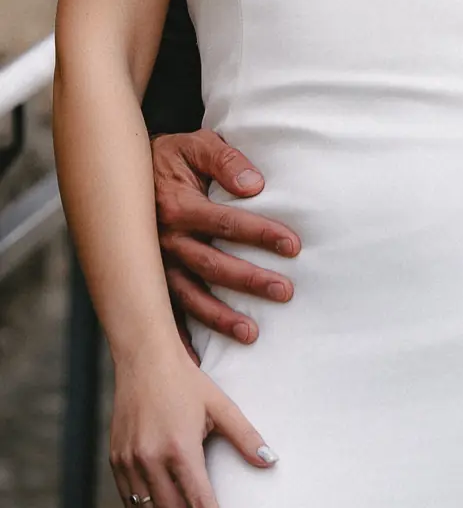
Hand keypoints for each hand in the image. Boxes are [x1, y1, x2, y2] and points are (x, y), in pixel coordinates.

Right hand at [110, 341, 277, 507]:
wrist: (142, 360)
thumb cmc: (187, 382)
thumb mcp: (221, 405)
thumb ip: (245, 437)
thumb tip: (272, 462)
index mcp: (180, 448)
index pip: (199, 502)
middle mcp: (151, 460)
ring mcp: (130, 462)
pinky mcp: (117, 461)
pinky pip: (129, 504)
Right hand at [153, 131, 300, 346]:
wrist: (125, 172)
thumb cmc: (171, 157)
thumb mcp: (196, 145)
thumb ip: (226, 160)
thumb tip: (255, 184)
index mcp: (178, 206)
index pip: (226, 222)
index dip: (261, 233)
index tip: (293, 246)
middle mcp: (164, 240)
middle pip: (212, 264)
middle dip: (249, 280)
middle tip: (285, 292)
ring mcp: (155, 264)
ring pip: (188, 295)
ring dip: (219, 317)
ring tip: (250, 334)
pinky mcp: (150, 279)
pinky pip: (164, 312)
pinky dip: (178, 337)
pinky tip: (196, 362)